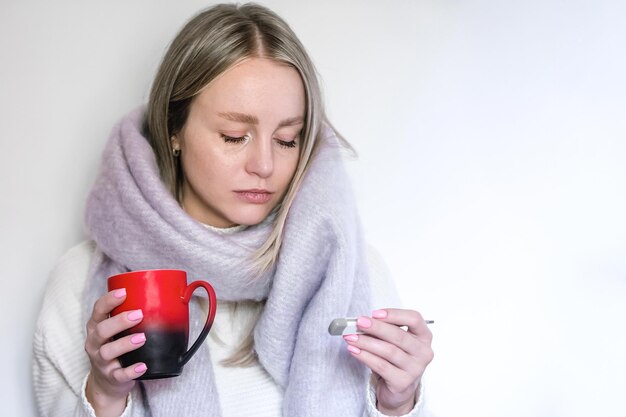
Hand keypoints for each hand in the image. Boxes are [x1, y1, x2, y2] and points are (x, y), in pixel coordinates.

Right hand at [84, 288, 146, 416]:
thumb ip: (128, 316)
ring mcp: (101, 361)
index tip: (123, 292)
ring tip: (142, 338)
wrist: (106, 381)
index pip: (98, 310)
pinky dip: (131, 371)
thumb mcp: (115, 331)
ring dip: (125, 344)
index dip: (109, 300)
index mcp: (96, 327)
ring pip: (108, 352)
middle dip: (120, 321)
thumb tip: (160, 298)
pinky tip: (143, 366)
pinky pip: (119, 375)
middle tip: (138, 315)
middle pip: (102, 330)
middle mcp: (95, 343)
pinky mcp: (111, 377)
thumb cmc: (114, 346)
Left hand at [343, 308, 433, 415]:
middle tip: (359, 323)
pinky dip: (365, 356)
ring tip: (350, 337)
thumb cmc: (396, 358)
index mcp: (424, 337)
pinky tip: (354, 350)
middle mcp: (423, 352)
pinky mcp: (403, 382)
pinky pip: (381, 366)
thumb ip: (383, 330)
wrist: (400, 388)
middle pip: (399, 335)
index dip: (394, 314)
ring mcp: (415, 369)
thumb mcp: (394, 341)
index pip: (414, 319)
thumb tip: (362, 322)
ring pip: (389, 351)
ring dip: (366, 342)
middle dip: (376, 327)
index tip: (375, 313)